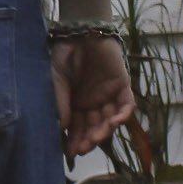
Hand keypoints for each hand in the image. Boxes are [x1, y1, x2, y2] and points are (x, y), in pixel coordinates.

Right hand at [50, 36, 135, 159]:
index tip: (70, 152)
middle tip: (84, 148)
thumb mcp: (56, 80)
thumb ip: (60, 103)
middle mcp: (93, 103)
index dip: (74, 140)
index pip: (77, 128)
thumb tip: (61, 128)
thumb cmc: (64, 54)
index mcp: (76, 104)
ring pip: (109, 119)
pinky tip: (114, 122)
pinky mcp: (122, 85)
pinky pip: (126, 105)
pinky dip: (122, 115)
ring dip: (104, 130)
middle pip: (94, 127)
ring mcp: (108, 95)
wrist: (79, 31)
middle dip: (89, 139)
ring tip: (96, 138)